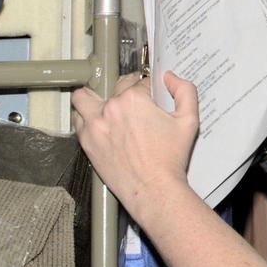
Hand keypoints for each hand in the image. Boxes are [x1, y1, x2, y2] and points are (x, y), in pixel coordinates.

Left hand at [71, 71, 199, 217]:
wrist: (154, 189)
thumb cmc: (170, 159)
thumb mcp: (189, 120)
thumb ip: (184, 90)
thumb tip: (169, 77)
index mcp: (134, 99)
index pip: (140, 82)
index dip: (150, 89)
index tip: (153, 98)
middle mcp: (110, 108)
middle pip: (115, 86)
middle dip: (127, 90)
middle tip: (136, 102)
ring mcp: (94, 125)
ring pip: (83, 97)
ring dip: (94, 96)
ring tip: (105, 103)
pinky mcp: (86, 141)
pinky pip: (77, 119)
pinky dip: (86, 117)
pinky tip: (98, 121)